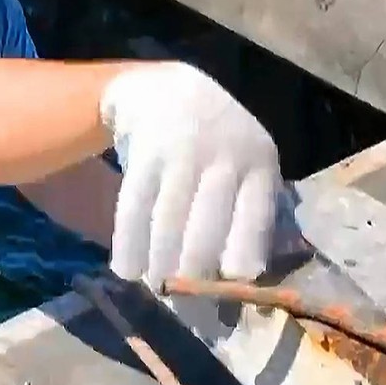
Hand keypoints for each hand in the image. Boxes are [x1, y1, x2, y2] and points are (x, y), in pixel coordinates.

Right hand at [99, 62, 282, 289]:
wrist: (167, 89)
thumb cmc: (214, 143)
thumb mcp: (244, 164)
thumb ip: (247, 212)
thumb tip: (241, 282)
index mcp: (260, 165)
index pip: (254, 226)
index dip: (238, 264)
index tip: (223, 285)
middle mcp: (226, 157)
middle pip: (207, 231)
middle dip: (191, 273)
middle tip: (181, 295)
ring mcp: (183, 152)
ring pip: (168, 224)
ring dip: (157, 264)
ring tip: (152, 285)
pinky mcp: (145, 151)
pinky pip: (134, 207)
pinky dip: (128, 243)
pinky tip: (125, 268)